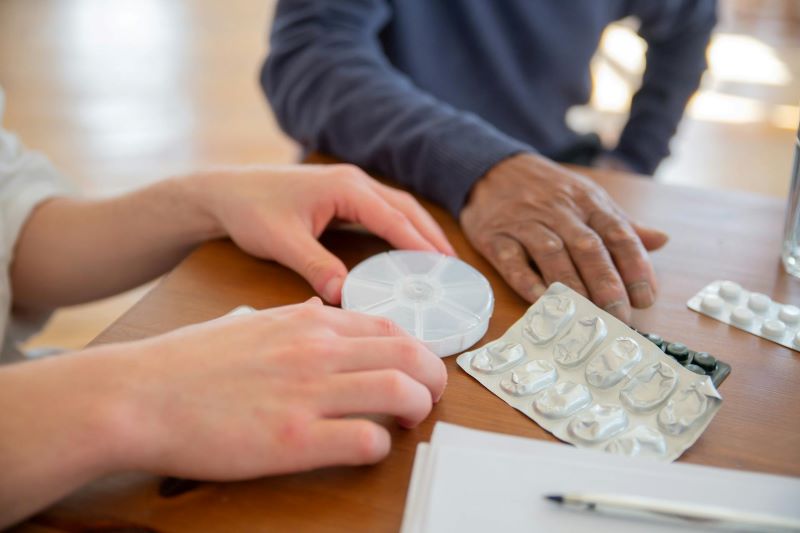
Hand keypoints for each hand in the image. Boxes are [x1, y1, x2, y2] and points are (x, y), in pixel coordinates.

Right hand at [107, 299, 446, 478]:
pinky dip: (381, 446)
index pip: (389, 325)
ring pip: (401, 390)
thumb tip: (320, 309)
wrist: (138, 395)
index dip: (415, 349)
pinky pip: (366, 440)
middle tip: (430, 396)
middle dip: (434, 377)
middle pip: (410, 353)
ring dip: (419, 408)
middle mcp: (316, 349)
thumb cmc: (186, 362)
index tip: (415, 368)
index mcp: (307, 321)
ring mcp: (307, 393)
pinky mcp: (293, 439)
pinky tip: (368, 448)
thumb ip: (290, 316)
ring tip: (410, 421)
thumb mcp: (246, 321)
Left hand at [186, 164, 454, 302]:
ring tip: (441, 258)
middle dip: (431, 235)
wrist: (224, 192)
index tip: (442, 266)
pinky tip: (407, 247)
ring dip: (420, 230)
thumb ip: (315, 266)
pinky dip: (401, 228)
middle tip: (454, 265)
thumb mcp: (282, 241)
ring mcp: (348, 186)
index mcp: (344, 188)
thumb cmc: (250, 209)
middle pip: (405, 208)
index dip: (419, 243)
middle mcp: (352, 182)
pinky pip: (382, 211)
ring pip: (397, 207)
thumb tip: (343, 295)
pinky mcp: (341, 196)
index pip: (393, 218)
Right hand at [460, 153, 667, 321]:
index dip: (635, 266)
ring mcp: (525, 223)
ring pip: (552, 254)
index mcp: (587, 202)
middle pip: (587, 248)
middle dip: (606, 284)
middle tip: (619, 315)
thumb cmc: (547, 191)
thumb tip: (661, 241)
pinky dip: (527, 281)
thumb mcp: (587, 198)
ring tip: (586, 315)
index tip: (646, 297)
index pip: (617, 233)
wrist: (493, 169)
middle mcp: (558, 211)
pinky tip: (541, 301)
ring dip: (571, 286)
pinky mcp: (495, 237)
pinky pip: (512, 260)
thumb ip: (620, 224)